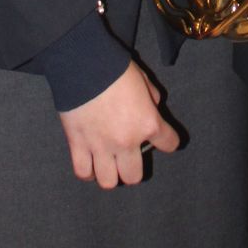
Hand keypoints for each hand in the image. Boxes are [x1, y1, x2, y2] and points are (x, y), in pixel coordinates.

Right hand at [58, 60, 180, 188]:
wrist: (83, 65)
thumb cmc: (116, 70)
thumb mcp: (144, 79)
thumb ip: (152, 97)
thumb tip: (151, 107)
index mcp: (148, 123)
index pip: (169, 144)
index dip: (168, 141)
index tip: (163, 139)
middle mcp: (126, 142)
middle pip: (134, 176)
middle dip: (133, 169)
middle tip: (128, 157)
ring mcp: (101, 147)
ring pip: (109, 181)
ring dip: (110, 174)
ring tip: (108, 164)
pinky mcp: (78, 145)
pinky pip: (83, 172)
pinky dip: (88, 172)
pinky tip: (90, 165)